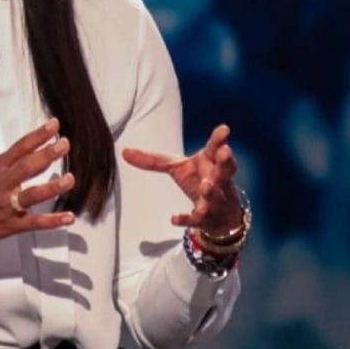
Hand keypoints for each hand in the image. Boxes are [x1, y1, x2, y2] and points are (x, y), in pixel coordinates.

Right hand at [0, 118, 75, 277]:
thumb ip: (10, 166)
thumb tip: (33, 153)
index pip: (20, 147)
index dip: (38, 135)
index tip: (54, 124)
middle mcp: (2, 184)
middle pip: (27, 166)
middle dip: (47, 154)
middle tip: (64, 144)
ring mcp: (6, 205)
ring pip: (32, 194)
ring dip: (52, 187)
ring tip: (69, 178)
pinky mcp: (10, 225)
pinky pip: (34, 222)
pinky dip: (53, 221)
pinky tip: (68, 217)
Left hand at [122, 124, 242, 235]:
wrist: (218, 214)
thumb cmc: (197, 180)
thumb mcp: (176, 168)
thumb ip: (152, 160)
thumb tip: (124, 151)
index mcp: (210, 162)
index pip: (216, 148)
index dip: (220, 138)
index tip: (224, 129)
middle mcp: (217, 179)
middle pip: (225, 168)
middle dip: (226, 160)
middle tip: (225, 151)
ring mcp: (214, 199)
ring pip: (215, 194)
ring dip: (211, 190)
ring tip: (206, 186)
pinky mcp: (206, 219)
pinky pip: (198, 219)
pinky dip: (186, 218)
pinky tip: (173, 218)